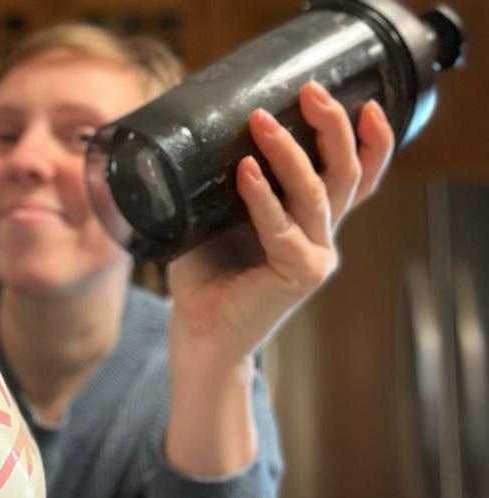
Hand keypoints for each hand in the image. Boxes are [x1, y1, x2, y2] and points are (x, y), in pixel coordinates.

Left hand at [167, 80, 394, 366]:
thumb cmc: (206, 277)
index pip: (354, 178)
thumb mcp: (217, 219)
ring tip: (261, 121)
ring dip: (289, 154)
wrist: (200, 334)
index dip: (370, 141)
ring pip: (317, 194)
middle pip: (346, 174)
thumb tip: (206, 135)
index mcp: (309, 223)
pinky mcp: (298, 274)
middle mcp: (320, 237)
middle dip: (333, 128)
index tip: (364, 101)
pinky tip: (245, 171)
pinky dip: (262, 197)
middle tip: (311, 91)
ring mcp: (314, 256)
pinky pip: (282, 227)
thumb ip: (226, 185)